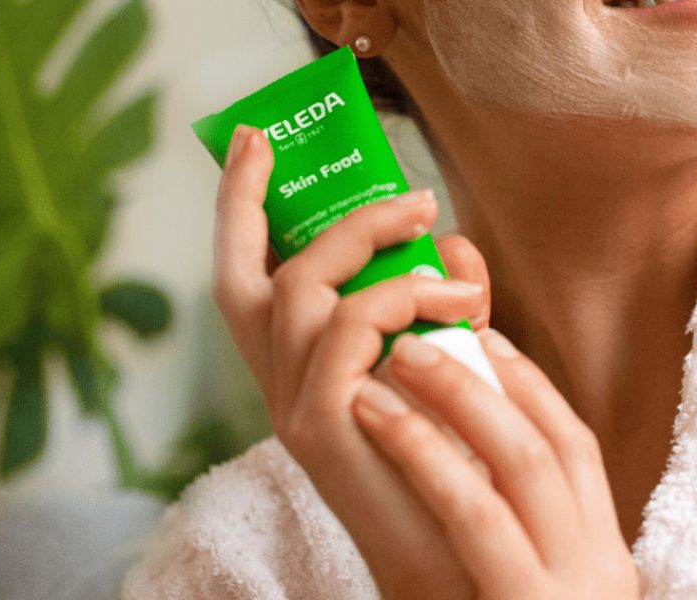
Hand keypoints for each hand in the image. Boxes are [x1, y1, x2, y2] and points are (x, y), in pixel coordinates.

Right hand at [212, 123, 490, 597]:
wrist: (458, 556)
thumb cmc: (452, 450)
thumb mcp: (442, 353)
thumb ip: (437, 292)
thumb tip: (448, 236)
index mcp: (298, 363)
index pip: (246, 277)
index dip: (238, 208)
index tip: (252, 141)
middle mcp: (280, 381)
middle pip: (248, 276)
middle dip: (277, 203)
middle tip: (359, 173)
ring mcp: (293, 406)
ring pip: (305, 286)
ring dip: (375, 240)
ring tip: (441, 236)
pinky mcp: (322, 426)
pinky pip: (349, 329)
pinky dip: (403, 298)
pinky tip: (458, 304)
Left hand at [351, 302, 639, 597]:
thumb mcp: (510, 578)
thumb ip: (498, 509)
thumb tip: (470, 409)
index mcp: (598, 554)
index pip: (575, 445)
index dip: (527, 381)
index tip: (481, 337)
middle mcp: (598, 568)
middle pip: (555, 440)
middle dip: (487, 372)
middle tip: (425, 329)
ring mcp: (568, 590)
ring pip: (523, 459)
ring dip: (458, 390)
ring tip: (400, 351)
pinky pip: (476, 510)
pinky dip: (426, 450)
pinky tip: (374, 412)